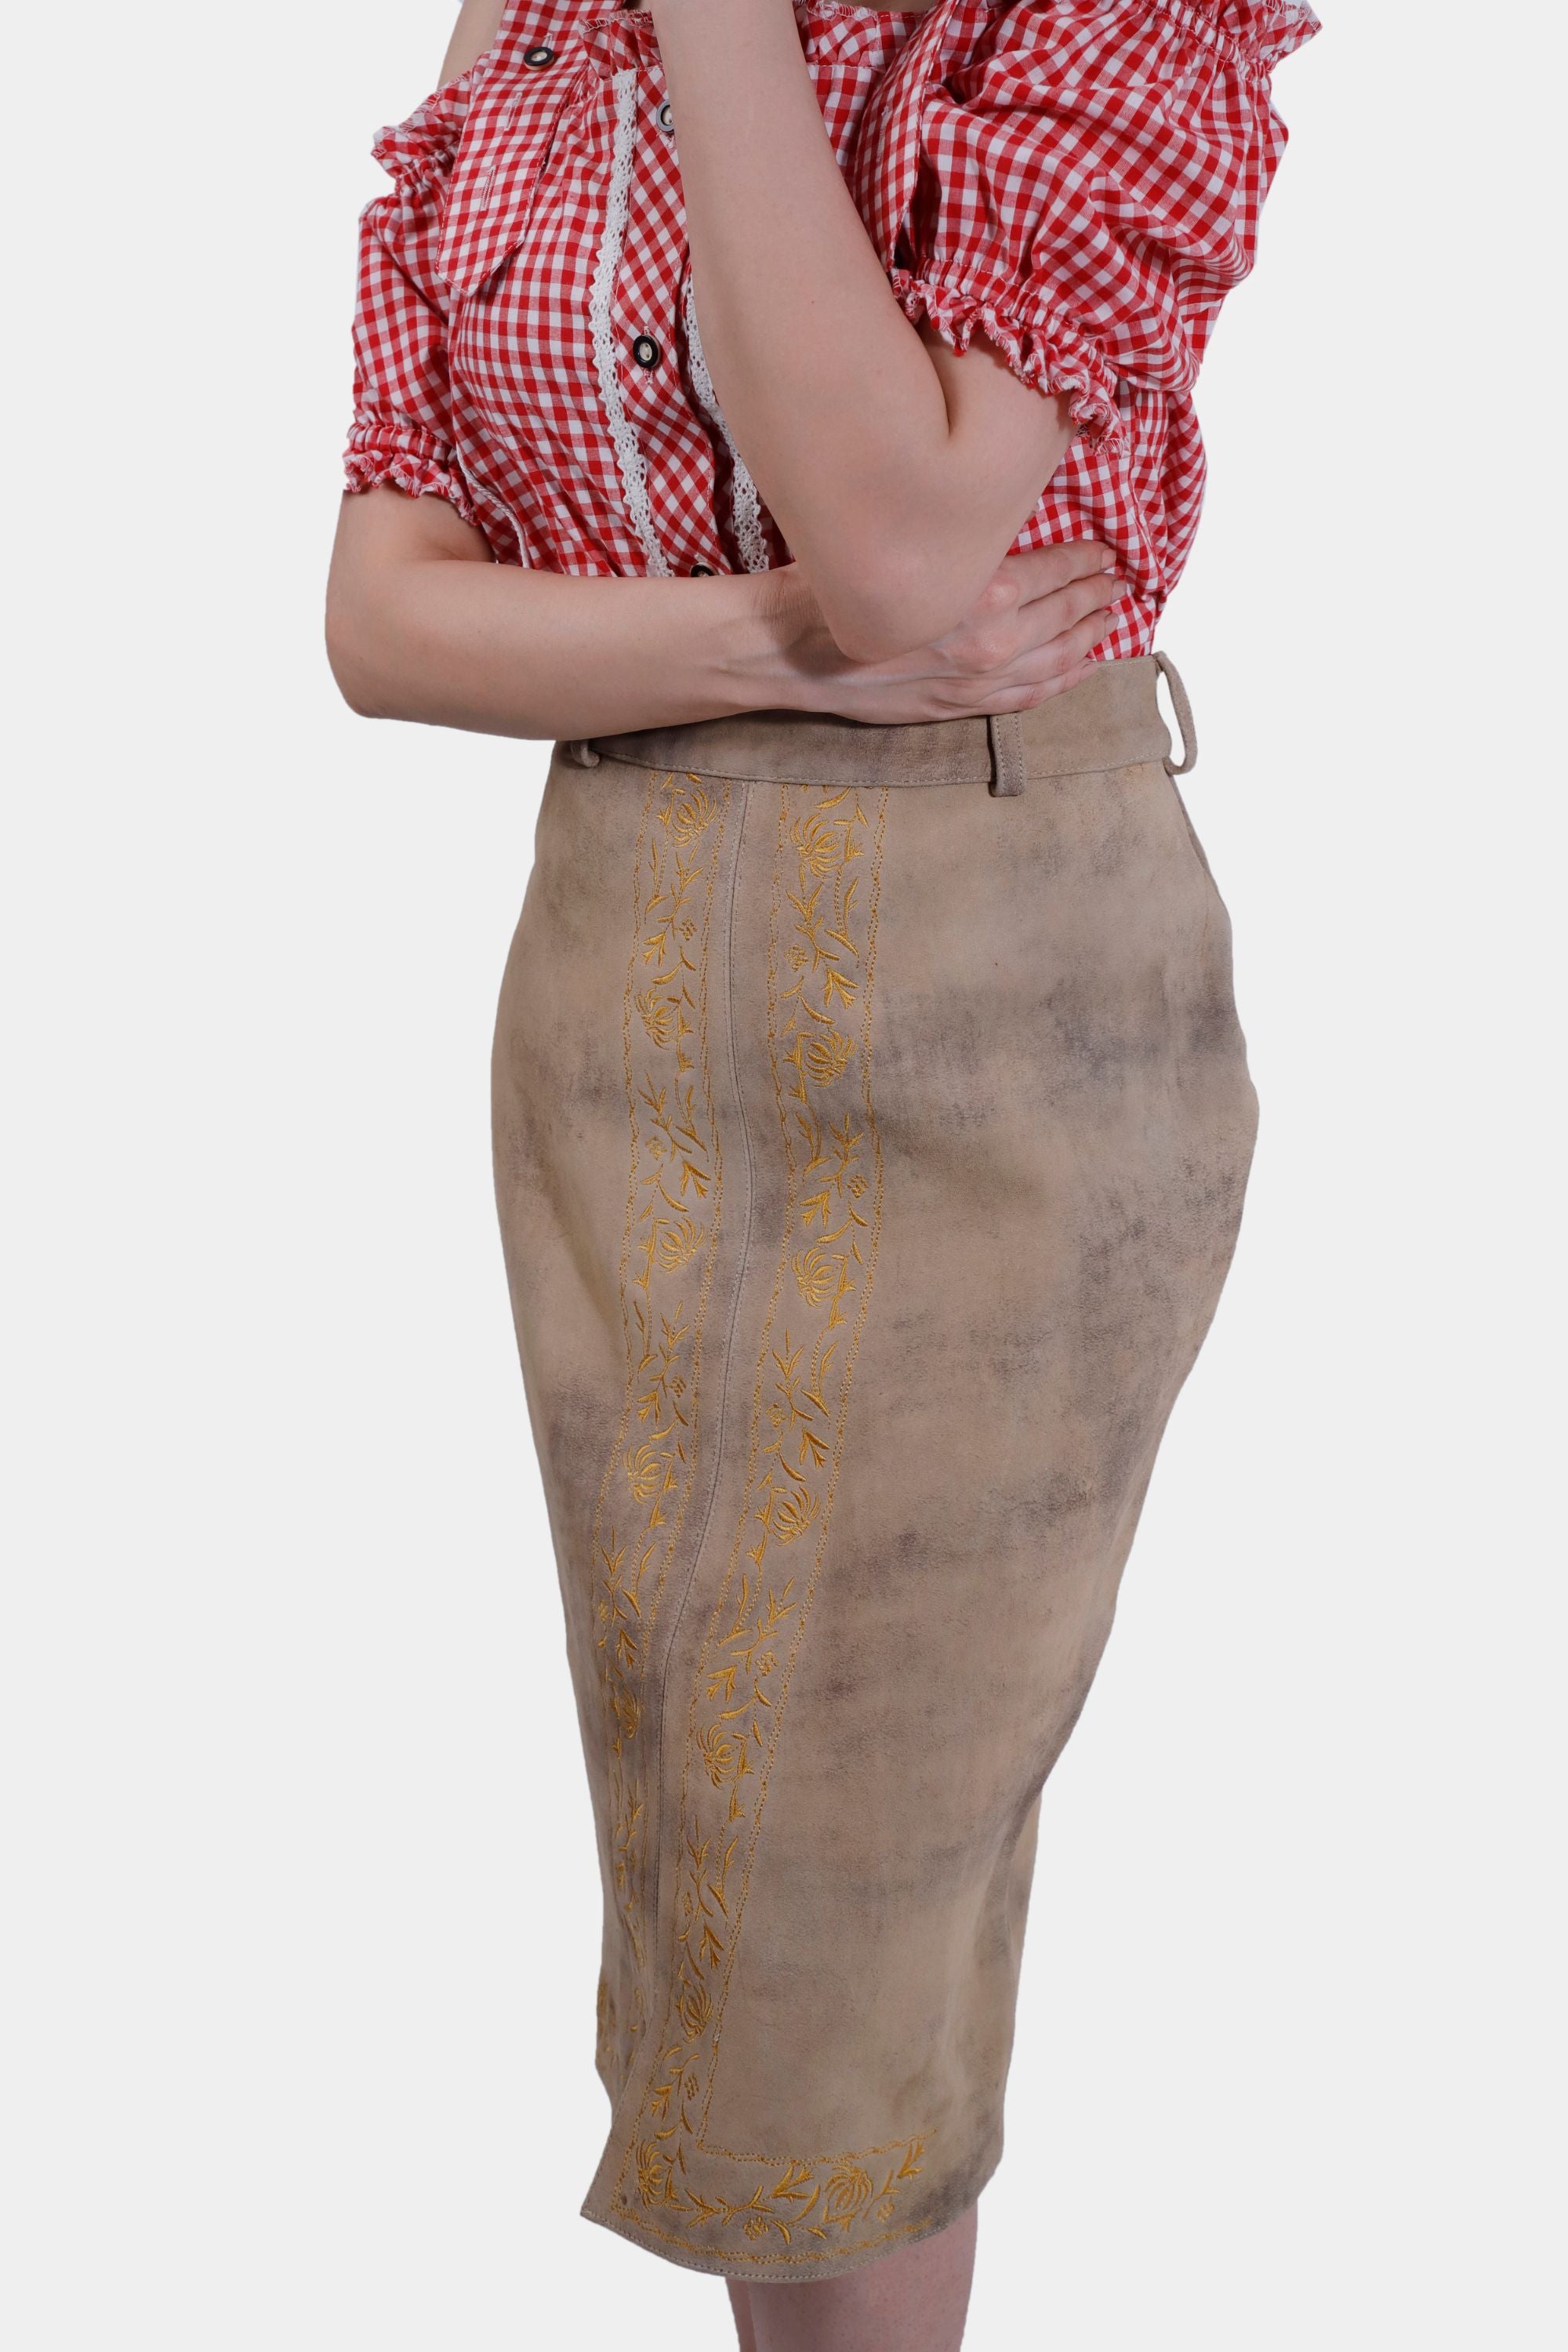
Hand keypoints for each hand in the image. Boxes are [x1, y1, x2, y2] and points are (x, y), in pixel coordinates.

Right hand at [758, 544, 1123, 723]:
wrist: (791, 648)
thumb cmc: (838, 585)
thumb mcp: (906, 544)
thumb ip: (960, 545)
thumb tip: (997, 527)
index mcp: (982, 594)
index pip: (1055, 570)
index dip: (1085, 559)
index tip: (1103, 548)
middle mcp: (991, 642)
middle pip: (1065, 615)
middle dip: (1096, 594)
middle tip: (1117, 579)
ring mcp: (978, 682)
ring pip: (1056, 660)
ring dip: (1090, 637)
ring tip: (1110, 617)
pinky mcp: (958, 708)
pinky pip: (1029, 698)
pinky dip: (1063, 681)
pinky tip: (1083, 667)